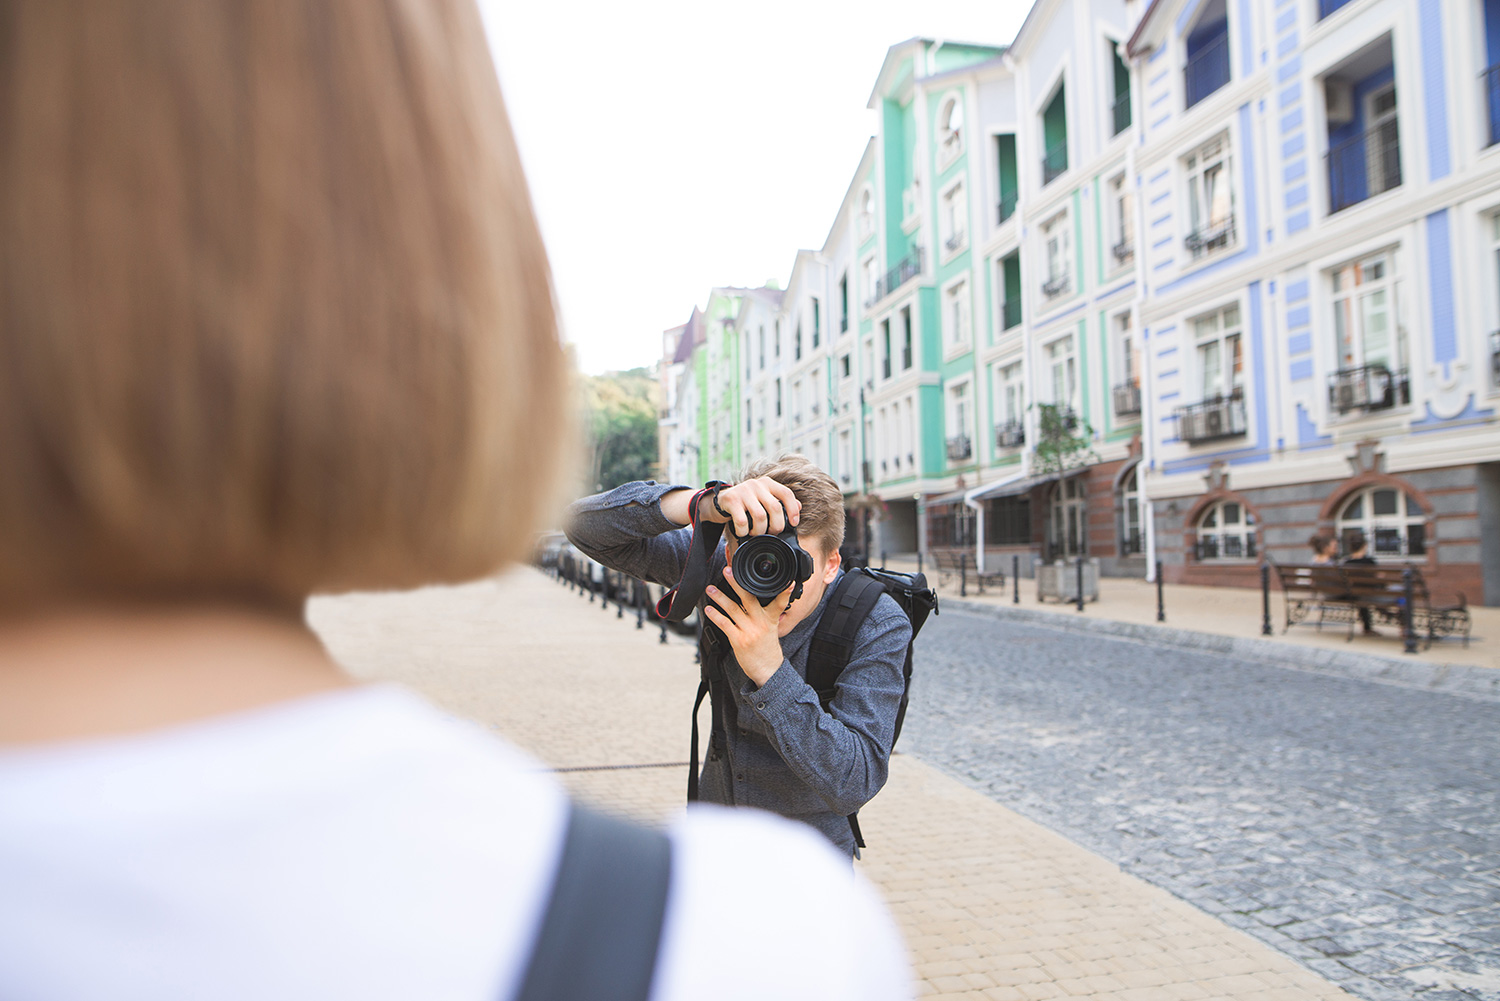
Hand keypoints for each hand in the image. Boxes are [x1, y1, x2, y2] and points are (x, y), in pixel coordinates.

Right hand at [701, 477, 800, 538]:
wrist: (720, 501)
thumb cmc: (746, 503)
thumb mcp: (763, 499)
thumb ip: (780, 502)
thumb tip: (799, 507)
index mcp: (767, 483)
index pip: (786, 493)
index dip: (793, 510)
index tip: (794, 523)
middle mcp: (757, 484)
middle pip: (775, 508)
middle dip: (776, 526)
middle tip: (771, 532)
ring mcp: (743, 491)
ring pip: (760, 516)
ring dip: (760, 531)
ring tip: (756, 533)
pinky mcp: (731, 500)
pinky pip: (742, 521)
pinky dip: (744, 531)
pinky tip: (743, 532)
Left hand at [701, 565, 794, 685]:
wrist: (767, 670)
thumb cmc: (767, 648)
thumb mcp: (772, 628)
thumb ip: (764, 613)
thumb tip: (751, 599)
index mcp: (771, 619)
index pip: (780, 602)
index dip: (785, 592)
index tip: (788, 581)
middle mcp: (760, 623)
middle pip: (748, 598)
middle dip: (736, 583)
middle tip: (727, 571)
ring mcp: (749, 631)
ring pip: (733, 609)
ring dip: (719, 597)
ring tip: (710, 589)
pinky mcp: (739, 640)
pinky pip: (725, 624)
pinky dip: (716, 616)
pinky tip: (709, 609)